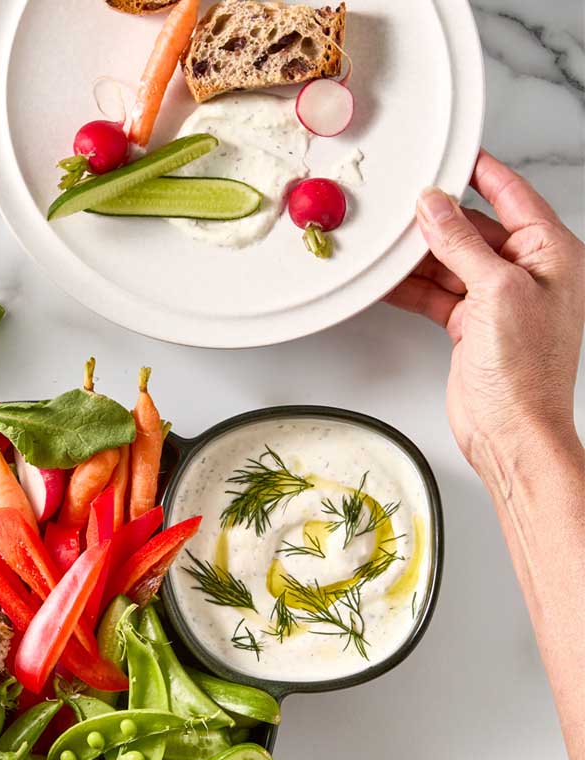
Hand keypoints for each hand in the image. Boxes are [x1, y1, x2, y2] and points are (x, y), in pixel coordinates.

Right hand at [386, 151, 583, 482]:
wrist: (511, 430)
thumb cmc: (526, 370)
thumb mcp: (496, 291)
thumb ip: (462, 244)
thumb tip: (435, 207)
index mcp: (549, 254)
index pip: (512, 196)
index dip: (480, 172)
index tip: (451, 153)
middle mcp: (524, 273)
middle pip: (472, 230)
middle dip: (436, 221)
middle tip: (401, 208)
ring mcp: (495, 301)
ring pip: (448, 263)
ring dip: (417, 258)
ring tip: (386, 247)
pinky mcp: (469, 326)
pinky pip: (435, 294)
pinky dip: (410, 288)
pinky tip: (388, 282)